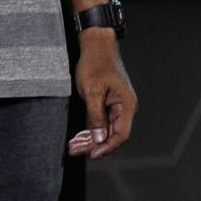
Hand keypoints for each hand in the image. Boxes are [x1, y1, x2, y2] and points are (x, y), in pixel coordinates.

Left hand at [69, 31, 135, 159]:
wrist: (97, 45)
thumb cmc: (95, 63)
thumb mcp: (92, 91)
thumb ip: (95, 116)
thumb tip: (98, 139)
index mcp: (126, 106)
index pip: (120, 134)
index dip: (106, 147)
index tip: (91, 154)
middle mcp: (125, 108)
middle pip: (112, 134)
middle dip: (94, 145)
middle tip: (75, 150)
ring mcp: (117, 106)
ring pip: (106, 129)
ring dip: (90, 139)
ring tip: (73, 146)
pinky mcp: (108, 103)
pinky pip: (101, 121)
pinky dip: (90, 129)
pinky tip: (79, 137)